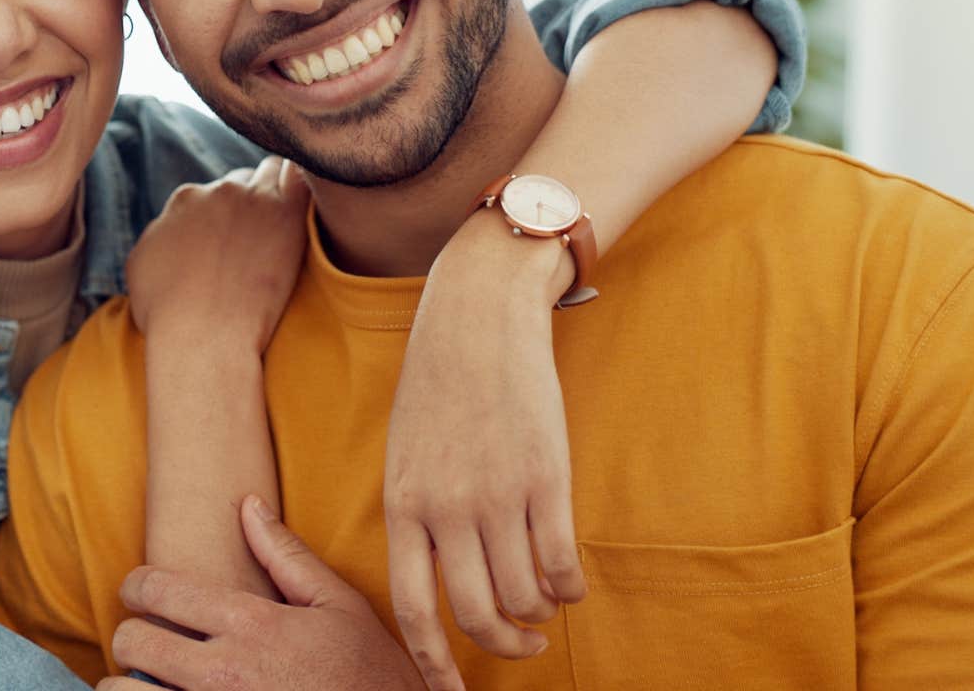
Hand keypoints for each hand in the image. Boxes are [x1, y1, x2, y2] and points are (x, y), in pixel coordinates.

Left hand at [98, 496, 426, 690]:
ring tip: (153, 683)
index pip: (156, 590)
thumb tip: (248, 505)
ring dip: (131, 686)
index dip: (137, 585)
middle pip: (131, 641)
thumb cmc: (371, 674)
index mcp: (251, 624)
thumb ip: (286, 555)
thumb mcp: (338, 607)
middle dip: (133, 637)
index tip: (138, 593)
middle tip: (150, 642)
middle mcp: (223, 673)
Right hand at [125, 156, 309, 355]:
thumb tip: (170, 230)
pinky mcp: (286, 213)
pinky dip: (301, 184)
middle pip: (240, 181)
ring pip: (270, 172)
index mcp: (184, 200)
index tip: (230, 239)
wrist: (203, 337)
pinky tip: (303, 206)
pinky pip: (300, 178)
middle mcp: (217, 190)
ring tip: (281, 221)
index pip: (209, 194)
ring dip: (274, 190)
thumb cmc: (168, 315)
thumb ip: (159, 236)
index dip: (220, 216)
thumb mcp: (141, 267)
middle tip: (257, 235)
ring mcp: (253, 198)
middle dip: (247, 202)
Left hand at [383, 212, 582, 690]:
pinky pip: (561, 564)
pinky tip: (568, 584)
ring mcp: (499, 495)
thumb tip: (437, 576)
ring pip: (524, 595)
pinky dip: (569, 588)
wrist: (478, 318)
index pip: (412, 608)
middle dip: (503, 645)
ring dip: (539, 614)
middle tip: (522, 645)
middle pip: (476, 615)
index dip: (432, 664)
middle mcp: (448, 508)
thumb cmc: (438, 384)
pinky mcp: (547, 478)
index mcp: (403, 504)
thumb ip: (417, 513)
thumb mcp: (405, 452)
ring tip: (545, 608)